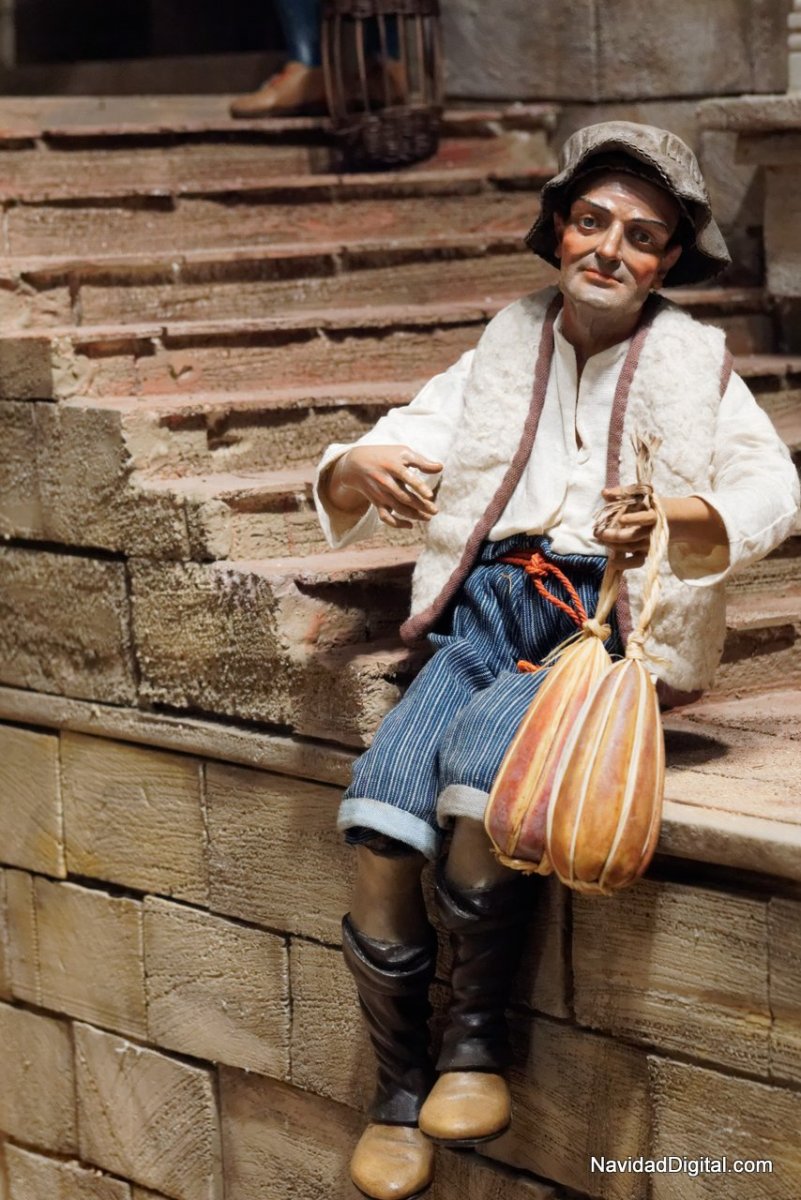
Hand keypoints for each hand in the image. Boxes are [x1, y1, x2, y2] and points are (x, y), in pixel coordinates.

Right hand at [325, 444, 442, 528]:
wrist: (356, 463)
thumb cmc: (385, 456)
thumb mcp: (402, 453)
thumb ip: (421, 461)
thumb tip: (441, 467)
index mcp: (393, 466)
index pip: (407, 477)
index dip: (418, 486)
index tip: (430, 495)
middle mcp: (385, 481)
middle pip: (404, 497)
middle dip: (420, 506)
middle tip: (435, 511)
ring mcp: (380, 493)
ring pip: (397, 508)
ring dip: (414, 515)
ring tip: (428, 517)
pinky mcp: (376, 502)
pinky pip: (385, 517)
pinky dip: (396, 523)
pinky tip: (410, 525)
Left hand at [597, 486, 657, 570]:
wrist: (668, 518)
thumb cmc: (647, 504)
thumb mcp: (637, 495)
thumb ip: (621, 493)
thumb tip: (604, 493)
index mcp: (652, 514)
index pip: (646, 518)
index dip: (634, 519)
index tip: (621, 519)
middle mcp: (652, 530)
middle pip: (634, 536)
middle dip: (615, 535)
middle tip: (599, 533)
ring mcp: (649, 543)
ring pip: (632, 547)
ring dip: (614, 546)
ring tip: (600, 540)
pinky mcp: (646, 553)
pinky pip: (637, 562)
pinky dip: (624, 564)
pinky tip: (611, 562)